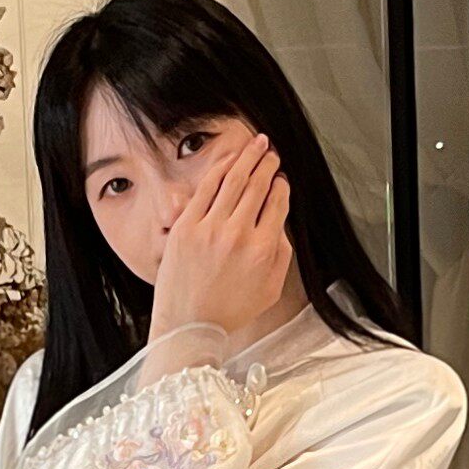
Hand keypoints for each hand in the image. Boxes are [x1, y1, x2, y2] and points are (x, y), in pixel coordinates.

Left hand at [150, 128, 291, 346]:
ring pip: (234, 179)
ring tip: (256, 144)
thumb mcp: (270, 288)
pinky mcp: (186, 226)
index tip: (281, 180)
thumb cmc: (228, 310)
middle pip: (258, 185)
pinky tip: (230, 158)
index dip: (282, 186)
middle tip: (272, 153)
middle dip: (268, 164)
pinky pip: (207, 187)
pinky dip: (221, 167)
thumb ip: (281, 253)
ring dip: (249, 157)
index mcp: (263, 249)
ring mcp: (210, 228)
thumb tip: (280, 222)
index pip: (278, 203)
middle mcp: (238, 234)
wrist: (188, 324)